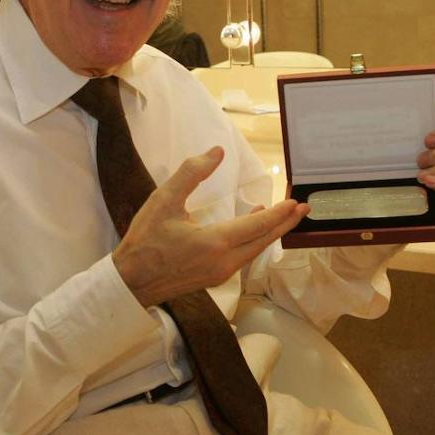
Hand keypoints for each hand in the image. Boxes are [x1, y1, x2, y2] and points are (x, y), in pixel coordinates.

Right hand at [112, 147, 308, 307]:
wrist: (130, 283)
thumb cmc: (145, 241)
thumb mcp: (164, 200)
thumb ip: (192, 173)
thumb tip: (216, 152)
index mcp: (216, 243)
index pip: (258, 226)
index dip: (279, 213)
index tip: (296, 201)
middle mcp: (225, 262)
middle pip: (264, 241)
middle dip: (285, 223)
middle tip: (304, 208)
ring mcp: (221, 273)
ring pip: (255, 251)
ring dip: (271, 233)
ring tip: (286, 217)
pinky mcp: (214, 277)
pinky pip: (244, 257)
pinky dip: (255, 241)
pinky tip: (254, 229)